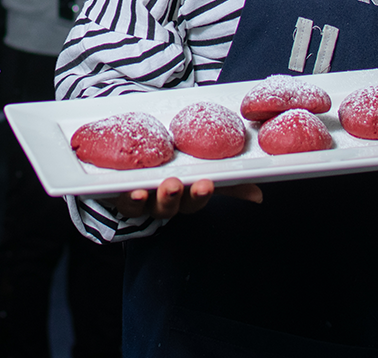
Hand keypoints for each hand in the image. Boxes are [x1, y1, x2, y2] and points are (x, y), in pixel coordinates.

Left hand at [113, 177, 261, 220]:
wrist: (130, 171)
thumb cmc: (170, 173)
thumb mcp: (197, 173)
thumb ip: (225, 182)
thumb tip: (257, 195)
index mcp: (184, 197)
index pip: (195, 199)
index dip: (201, 194)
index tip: (206, 183)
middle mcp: (163, 203)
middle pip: (171, 206)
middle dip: (175, 197)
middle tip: (177, 184)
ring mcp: (142, 202)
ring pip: (147, 206)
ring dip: (151, 198)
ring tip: (150, 188)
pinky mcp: (120, 197)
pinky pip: (124, 202)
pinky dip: (128, 197)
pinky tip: (132, 189)